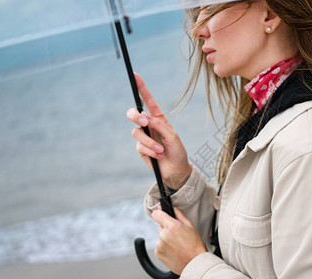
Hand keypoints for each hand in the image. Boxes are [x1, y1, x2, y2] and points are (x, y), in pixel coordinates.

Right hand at [127, 73, 191, 189]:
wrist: (176, 170)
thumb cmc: (178, 151)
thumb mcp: (173, 136)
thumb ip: (159, 125)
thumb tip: (145, 118)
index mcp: (158, 118)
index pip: (148, 100)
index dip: (141, 87)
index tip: (135, 75)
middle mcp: (149, 125)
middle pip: (133, 114)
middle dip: (135, 115)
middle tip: (144, 121)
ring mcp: (143, 137)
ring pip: (136, 132)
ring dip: (149, 142)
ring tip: (161, 149)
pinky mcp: (140, 148)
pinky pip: (140, 146)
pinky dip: (150, 150)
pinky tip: (159, 155)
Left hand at [152, 207, 206, 274]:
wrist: (195, 263)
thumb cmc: (195, 244)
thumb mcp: (189, 225)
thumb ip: (177, 214)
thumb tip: (167, 207)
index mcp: (171, 226)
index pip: (156, 214)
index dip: (160, 214)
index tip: (163, 216)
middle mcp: (163, 235)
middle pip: (161, 227)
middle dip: (168, 229)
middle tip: (179, 236)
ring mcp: (160, 245)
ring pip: (161, 237)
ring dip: (167, 239)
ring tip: (179, 245)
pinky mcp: (158, 253)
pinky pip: (160, 247)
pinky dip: (165, 248)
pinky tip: (175, 251)